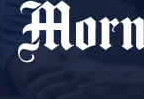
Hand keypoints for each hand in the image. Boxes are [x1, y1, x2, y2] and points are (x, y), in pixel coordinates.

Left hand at [24, 59, 141, 98]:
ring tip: (36, 97)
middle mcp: (71, 73)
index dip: (34, 70)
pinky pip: (66, 97)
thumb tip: (57, 50)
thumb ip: (69, 59)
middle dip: (35, 84)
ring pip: (53, 89)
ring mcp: (77, 83)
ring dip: (42, 93)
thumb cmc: (101, 72)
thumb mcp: (83, 62)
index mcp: (70, 65)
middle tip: (28, 89)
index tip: (25, 74)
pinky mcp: (84, 93)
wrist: (119, 79)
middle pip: (47, 79)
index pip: (47, 66)